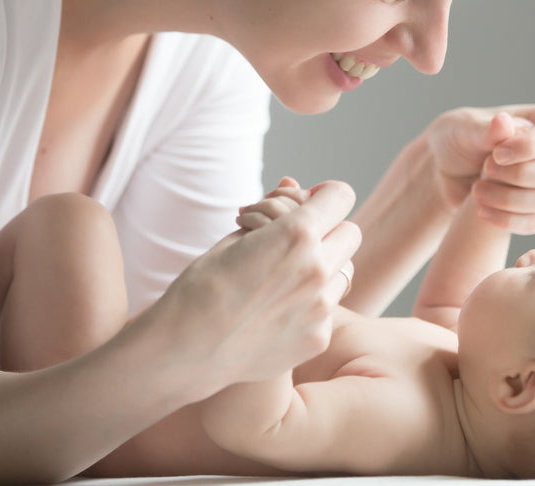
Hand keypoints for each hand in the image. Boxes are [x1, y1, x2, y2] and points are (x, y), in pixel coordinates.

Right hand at [138, 179, 360, 400]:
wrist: (183, 348)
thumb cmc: (202, 285)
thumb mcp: (235, 236)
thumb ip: (275, 213)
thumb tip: (294, 185)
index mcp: (297, 235)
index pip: (341, 196)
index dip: (325, 195)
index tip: (310, 204)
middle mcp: (317, 269)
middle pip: (351, 231)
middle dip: (328, 231)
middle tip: (296, 241)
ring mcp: (321, 307)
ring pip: (345, 271)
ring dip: (325, 267)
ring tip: (285, 278)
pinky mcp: (317, 337)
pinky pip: (329, 308)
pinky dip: (312, 304)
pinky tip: (277, 311)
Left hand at [426, 105, 534, 234]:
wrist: (446, 170)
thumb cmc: (459, 138)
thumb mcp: (465, 129)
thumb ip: (486, 129)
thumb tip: (506, 121)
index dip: (531, 146)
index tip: (496, 153)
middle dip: (520, 175)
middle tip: (485, 169)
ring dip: (509, 198)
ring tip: (476, 190)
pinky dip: (506, 219)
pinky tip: (480, 210)